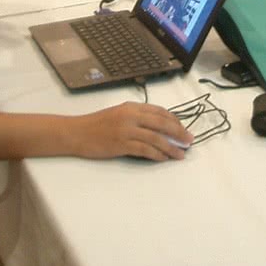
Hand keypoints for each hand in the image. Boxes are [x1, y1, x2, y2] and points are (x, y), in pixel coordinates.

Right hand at [71, 102, 192, 161]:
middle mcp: (131, 116)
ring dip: (171, 147)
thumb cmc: (96, 125)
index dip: (174, 120)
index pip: (159, 111)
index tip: (183, 128)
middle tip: (189, 141)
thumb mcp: (118, 114)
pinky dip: (157, 155)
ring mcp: (126, 130)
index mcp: (131, 107)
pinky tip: (164, 159)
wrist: (76, 133)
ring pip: (156, 138)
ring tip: (180, 154)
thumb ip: (136, 117)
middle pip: (162, 123)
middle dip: (179, 133)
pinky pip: (145, 150)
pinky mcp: (122, 144)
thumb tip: (157, 126)